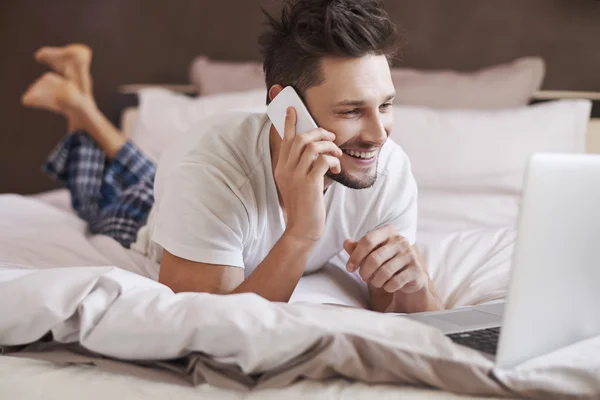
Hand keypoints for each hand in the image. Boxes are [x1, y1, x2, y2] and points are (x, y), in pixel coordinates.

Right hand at [275, 107, 341, 242]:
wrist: (302, 229)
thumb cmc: (304, 207)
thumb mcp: (298, 184)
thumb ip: (304, 168)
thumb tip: (320, 154)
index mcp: (281, 168)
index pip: (285, 140)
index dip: (290, 122)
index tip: (293, 109)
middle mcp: (286, 170)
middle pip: (301, 139)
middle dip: (319, 133)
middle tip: (332, 137)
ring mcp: (296, 176)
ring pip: (312, 147)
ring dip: (329, 147)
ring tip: (337, 155)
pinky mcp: (309, 184)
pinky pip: (323, 160)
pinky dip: (333, 160)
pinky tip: (337, 168)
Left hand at [343, 225, 426, 293]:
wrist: (408, 275)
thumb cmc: (384, 261)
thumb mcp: (369, 253)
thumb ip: (357, 248)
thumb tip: (346, 243)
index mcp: (388, 231)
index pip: (368, 241)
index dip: (355, 256)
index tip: (349, 268)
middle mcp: (401, 240)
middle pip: (375, 258)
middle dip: (365, 272)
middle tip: (363, 277)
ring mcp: (410, 254)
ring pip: (385, 272)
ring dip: (375, 281)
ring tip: (375, 282)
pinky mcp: (416, 269)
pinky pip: (395, 282)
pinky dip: (387, 287)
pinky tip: (387, 286)